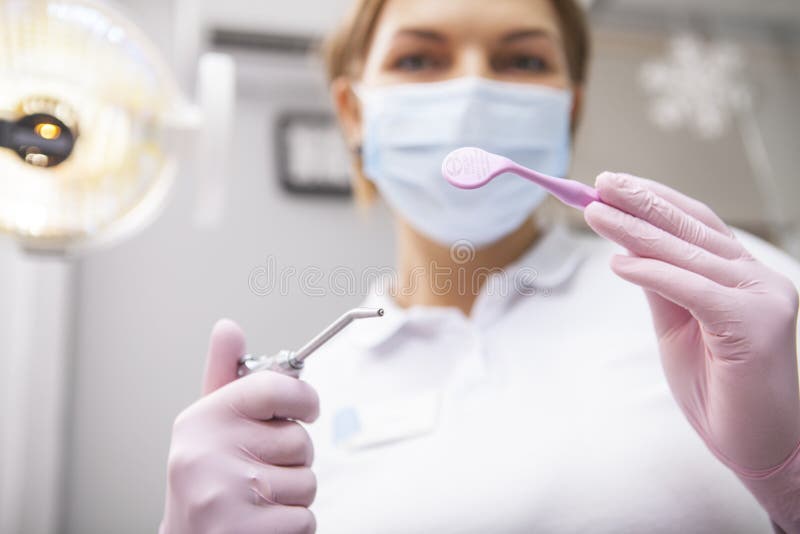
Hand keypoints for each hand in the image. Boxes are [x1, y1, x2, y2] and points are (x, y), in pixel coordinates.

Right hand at [159, 320, 319, 533]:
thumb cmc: (206, 481)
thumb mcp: (209, 426)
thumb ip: (224, 377)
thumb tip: (227, 327)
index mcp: (202, 420)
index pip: (273, 387)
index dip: (304, 398)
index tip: (307, 409)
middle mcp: (206, 454)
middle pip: (300, 441)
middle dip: (292, 458)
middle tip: (259, 470)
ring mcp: (223, 495)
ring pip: (307, 482)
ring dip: (292, 495)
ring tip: (257, 499)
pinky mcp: (242, 532)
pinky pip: (305, 519)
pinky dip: (292, 524)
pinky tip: (261, 523)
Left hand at [584, 172, 799, 529]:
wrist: (756, 445)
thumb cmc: (719, 388)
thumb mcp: (678, 327)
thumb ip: (662, 287)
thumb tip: (628, 249)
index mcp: (742, 275)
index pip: (697, 223)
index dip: (655, 200)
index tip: (612, 185)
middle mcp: (758, 279)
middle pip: (692, 228)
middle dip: (641, 202)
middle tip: (599, 183)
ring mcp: (763, 299)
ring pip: (690, 254)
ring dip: (635, 231)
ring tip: (595, 214)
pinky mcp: (755, 325)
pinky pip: (694, 290)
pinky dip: (653, 273)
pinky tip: (619, 263)